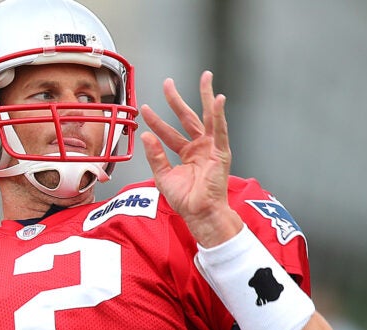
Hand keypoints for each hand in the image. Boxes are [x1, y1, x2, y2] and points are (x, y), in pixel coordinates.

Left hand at [140, 71, 241, 246]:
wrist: (199, 214)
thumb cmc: (186, 200)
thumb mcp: (163, 176)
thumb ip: (155, 155)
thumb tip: (145, 136)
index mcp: (187, 153)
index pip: (168, 132)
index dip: (156, 121)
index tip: (145, 109)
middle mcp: (200, 147)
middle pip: (187, 117)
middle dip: (177, 100)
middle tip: (168, 83)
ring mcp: (211, 148)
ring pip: (207, 117)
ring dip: (207, 96)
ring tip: (206, 77)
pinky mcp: (221, 152)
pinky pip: (220, 130)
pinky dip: (219, 115)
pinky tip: (218, 100)